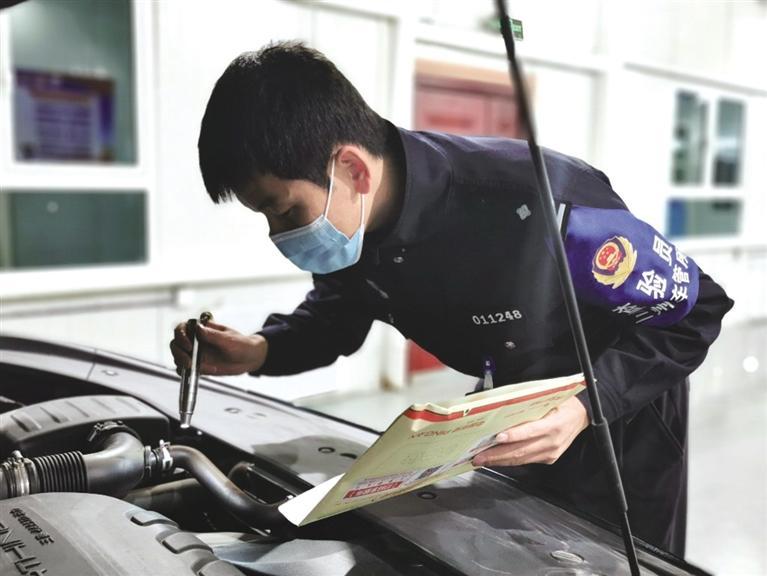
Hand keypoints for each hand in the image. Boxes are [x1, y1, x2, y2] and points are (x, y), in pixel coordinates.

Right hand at [169, 320, 267, 375]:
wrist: (250, 359)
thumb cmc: (242, 344)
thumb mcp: (229, 340)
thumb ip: (213, 336)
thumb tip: (198, 328)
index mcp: (202, 329)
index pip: (182, 328)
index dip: (181, 336)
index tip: (189, 345)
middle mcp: (196, 341)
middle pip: (176, 344)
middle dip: (178, 353)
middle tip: (189, 361)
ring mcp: (196, 354)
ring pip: (178, 357)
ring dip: (182, 363)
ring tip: (196, 368)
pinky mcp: (199, 366)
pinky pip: (185, 369)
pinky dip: (188, 372)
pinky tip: (202, 372)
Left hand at [472, 396, 588, 466]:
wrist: (581, 415)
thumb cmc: (563, 404)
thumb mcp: (547, 400)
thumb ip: (527, 407)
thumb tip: (502, 411)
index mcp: (554, 425)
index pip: (529, 432)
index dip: (513, 436)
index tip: (497, 438)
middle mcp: (552, 441)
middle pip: (521, 451)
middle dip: (497, 455)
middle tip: (479, 456)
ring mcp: (551, 452)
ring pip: (521, 459)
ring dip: (500, 460)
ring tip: (483, 460)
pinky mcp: (549, 458)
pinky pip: (526, 461)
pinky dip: (510, 460)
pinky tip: (498, 459)